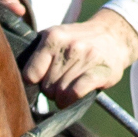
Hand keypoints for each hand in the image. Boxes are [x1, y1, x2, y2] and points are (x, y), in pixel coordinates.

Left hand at [20, 6, 137, 106]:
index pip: (31, 74)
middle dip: (51, 92)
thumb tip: (23, 80)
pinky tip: (74, 97)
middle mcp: (68, 46)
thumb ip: (39, 53)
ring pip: (61, 93)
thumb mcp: (56, 36)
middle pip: (47, 87)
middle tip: (59, 86)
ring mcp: (85, 58)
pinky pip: (76, 93)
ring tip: (68, 90)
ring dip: (63, 99)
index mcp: (52, 37)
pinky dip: (72, 100)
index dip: (35, 84)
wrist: (113, 36)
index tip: (41, 82)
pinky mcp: (99, 71)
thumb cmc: (78, 41)